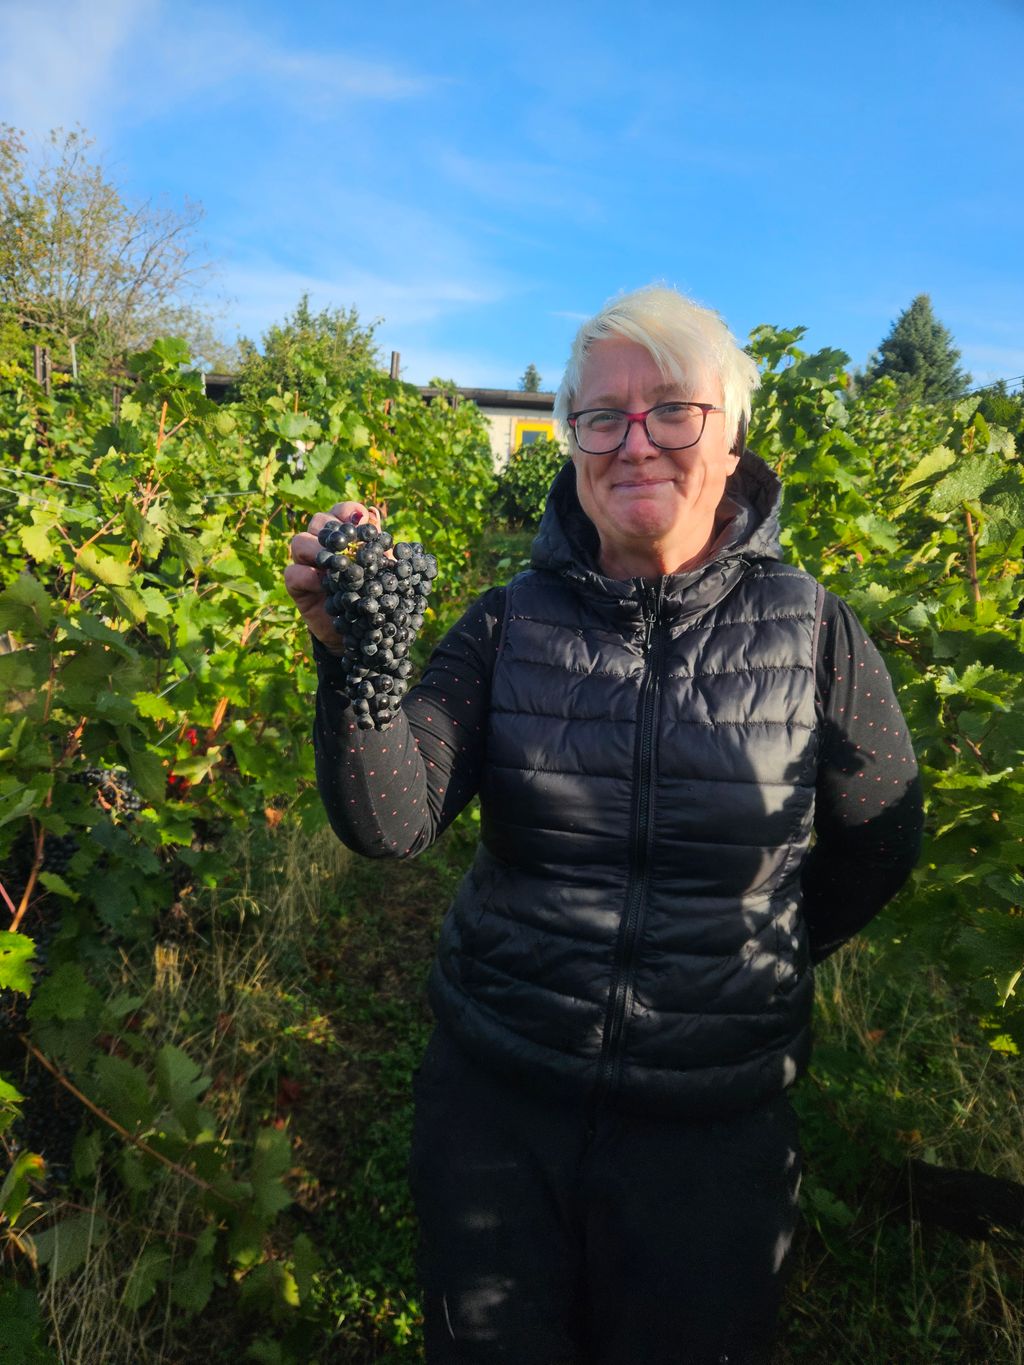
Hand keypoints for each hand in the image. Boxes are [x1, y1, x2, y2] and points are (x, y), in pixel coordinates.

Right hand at [285, 501, 381, 653]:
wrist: (365, 631)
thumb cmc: (376, 595)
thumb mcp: (384, 570)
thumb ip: (377, 544)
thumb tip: (371, 514)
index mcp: (346, 537)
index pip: (340, 512)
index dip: (347, 512)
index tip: (361, 522)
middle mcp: (324, 546)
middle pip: (318, 522)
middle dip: (332, 529)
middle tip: (346, 544)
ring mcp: (308, 565)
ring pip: (299, 542)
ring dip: (315, 548)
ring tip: (334, 564)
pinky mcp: (298, 588)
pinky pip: (292, 573)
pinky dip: (306, 575)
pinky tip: (322, 583)